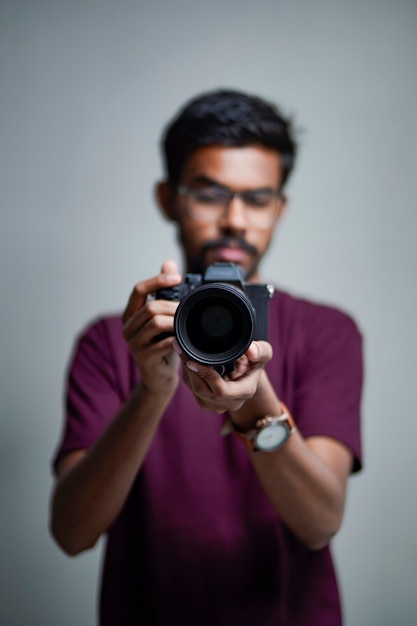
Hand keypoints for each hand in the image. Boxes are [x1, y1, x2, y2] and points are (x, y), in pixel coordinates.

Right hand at [122, 260, 181, 394]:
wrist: (159, 377)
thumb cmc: (162, 344)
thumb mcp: (163, 317)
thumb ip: (163, 292)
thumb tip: (168, 264)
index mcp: (130, 315)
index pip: (139, 290)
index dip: (157, 281)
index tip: (177, 278)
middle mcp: (127, 328)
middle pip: (150, 307)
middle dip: (173, 306)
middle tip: (188, 310)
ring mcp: (133, 344)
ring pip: (156, 323)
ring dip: (176, 321)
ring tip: (187, 324)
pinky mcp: (144, 358)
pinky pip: (163, 343)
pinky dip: (177, 339)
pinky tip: (185, 340)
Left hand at [173, 340, 272, 414]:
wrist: (248, 370)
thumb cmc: (255, 359)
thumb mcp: (264, 352)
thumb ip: (261, 350)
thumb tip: (251, 351)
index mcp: (245, 392)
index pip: (221, 390)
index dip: (205, 376)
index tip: (192, 360)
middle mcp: (231, 403)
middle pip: (203, 390)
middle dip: (190, 369)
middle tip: (180, 348)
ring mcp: (217, 406)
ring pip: (195, 389)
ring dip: (187, 370)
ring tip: (181, 350)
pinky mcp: (206, 403)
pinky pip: (192, 390)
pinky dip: (188, 374)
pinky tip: (187, 360)